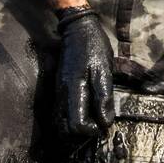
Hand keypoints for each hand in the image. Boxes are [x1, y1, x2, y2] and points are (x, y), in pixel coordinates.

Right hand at [55, 7, 114, 136]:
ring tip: (94, 120)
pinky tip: (87, 111)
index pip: (76, 125)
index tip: (104, 126)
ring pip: (61, 122)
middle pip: (65, 129)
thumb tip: (106, 122)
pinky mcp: (58, 88)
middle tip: (99, 126)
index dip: (91, 131)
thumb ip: (103, 98)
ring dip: (76, 127)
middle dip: (82, 133)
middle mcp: (61, 95)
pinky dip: (72, 118)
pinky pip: (61, 112)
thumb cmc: (94, 47)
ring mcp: (58, 92)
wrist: (77, 29)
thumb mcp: (104, 70)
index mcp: (73, 90)